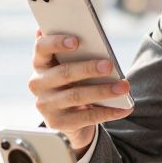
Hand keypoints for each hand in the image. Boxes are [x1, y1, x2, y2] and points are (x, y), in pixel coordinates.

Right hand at [28, 29, 133, 156]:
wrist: (69, 117)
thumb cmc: (72, 83)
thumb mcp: (70, 66)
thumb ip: (75, 52)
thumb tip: (91, 39)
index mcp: (40, 64)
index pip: (41, 48)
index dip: (56, 43)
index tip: (76, 41)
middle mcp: (38, 84)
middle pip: (64, 73)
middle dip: (88, 68)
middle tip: (109, 65)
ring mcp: (46, 105)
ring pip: (76, 96)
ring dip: (103, 91)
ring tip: (123, 87)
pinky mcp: (58, 123)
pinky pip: (86, 117)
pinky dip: (107, 112)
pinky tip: (124, 108)